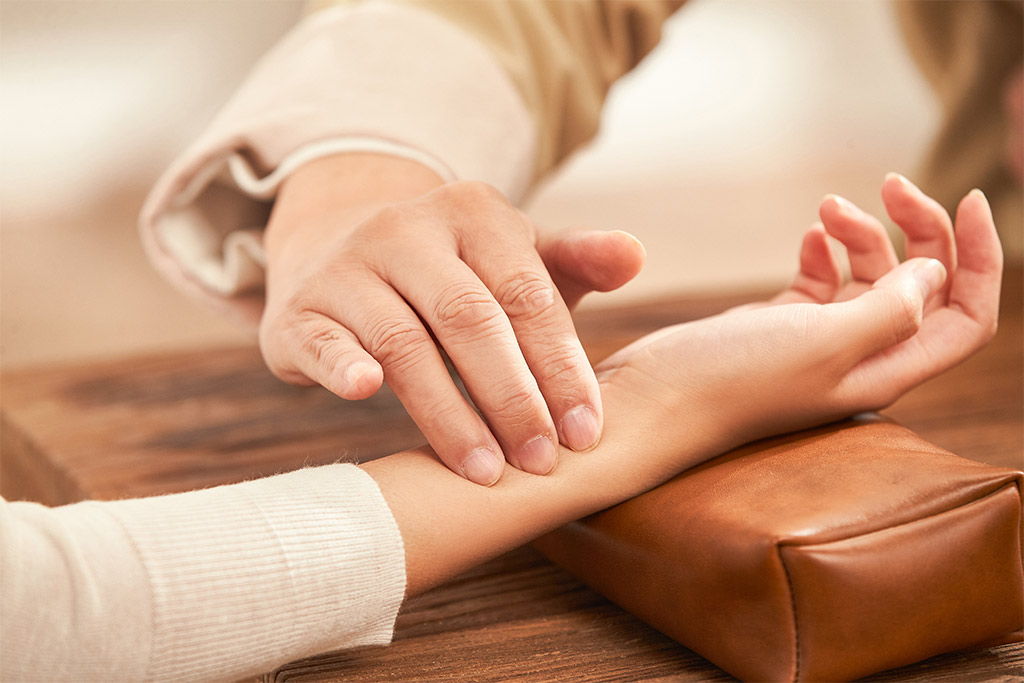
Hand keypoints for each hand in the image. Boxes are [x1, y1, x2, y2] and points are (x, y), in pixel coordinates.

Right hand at [260, 154, 644, 484]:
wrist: (336, 247)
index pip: (527, 295)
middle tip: (540, 462)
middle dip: (512, 398)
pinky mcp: (299, 309)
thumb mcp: (513, 257)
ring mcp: (347, 266)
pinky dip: (344, 366)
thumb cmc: (450, 271)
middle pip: (469, 319)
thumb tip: (636, 256)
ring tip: (485, 470)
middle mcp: (406, 229)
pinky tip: (367, 394)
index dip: (560, 367)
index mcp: (473, 213)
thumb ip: (573, 261)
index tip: (585, 433)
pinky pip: (323, 341)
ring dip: (448, 413)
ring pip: (404, 342)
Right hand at [594, 176, 1001, 487]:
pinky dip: (825, 251)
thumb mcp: (823, 343)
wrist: (654, 398)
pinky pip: (823, 281)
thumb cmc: (733, 381)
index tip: (970, 200)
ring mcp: (818, 341)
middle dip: (920, 230)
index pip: (967, 318)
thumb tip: (934, 271)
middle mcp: (859, 357)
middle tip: (890, 184)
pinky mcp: (778, 325)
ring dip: (861, 233)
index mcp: (883, 370)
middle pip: (923, 287)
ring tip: (826, 209)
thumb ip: (891, 309)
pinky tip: (809, 237)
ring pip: (870, 277)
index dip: (981, 259)